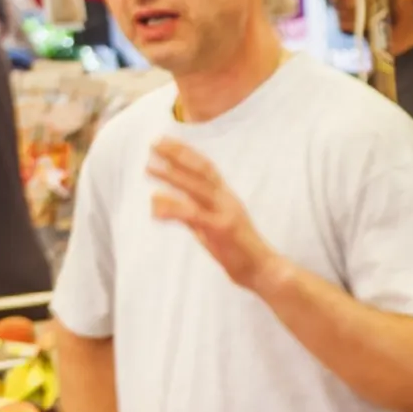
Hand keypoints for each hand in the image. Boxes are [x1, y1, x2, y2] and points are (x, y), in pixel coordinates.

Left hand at [146, 136, 282, 290]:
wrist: (263, 270)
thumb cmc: (237, 250)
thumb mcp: (211, 226)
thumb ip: (192, 212)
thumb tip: (165, 202)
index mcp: (226, 197)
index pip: (205, 167)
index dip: (185, 152)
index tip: (165, 141)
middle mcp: (226, 199)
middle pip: (200, 170)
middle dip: (177, 155)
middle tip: (153, 144)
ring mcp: (225, 213)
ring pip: (196, 188)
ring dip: (172, 176)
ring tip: (149, 168)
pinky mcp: (221, 229)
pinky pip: (193, 214)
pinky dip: (173, 208)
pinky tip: (155, 206)